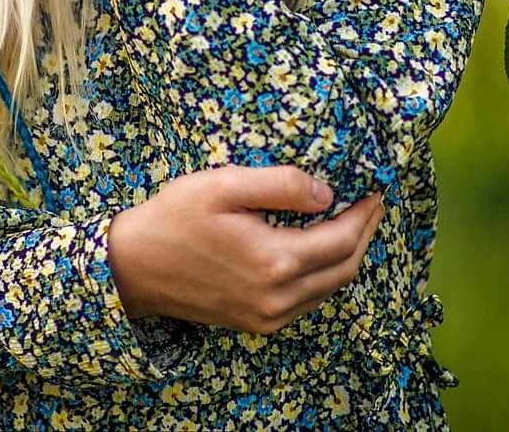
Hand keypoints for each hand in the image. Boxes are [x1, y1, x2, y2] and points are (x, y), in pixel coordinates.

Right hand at [106, 165, 384, 335]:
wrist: (133, 267)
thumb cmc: (175, 219)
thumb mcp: (224, 186)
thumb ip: (280, 185)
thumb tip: (327, 194)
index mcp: (275, 260)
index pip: (341, 240)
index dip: (364, 216)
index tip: (374, 193)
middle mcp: (278, 297)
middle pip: (344, 268)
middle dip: (363, 235)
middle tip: (371, 207)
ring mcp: (268, 316)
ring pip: (329, 289)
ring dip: (347, 258)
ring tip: (352, 226)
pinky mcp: (257, 324)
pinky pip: (307, 302)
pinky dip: (324, 277)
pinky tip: (319, 254)